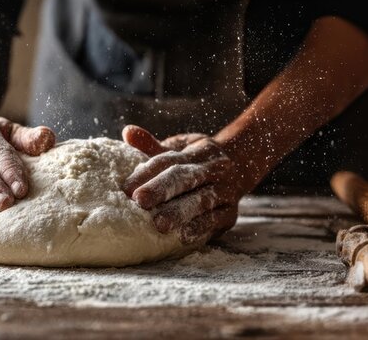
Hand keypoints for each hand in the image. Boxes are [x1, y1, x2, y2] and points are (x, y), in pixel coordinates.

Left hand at [122, 125, 241, 243]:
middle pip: (185, 177)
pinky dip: (199, 228)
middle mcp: (215, 169)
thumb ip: (152, 145)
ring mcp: (225, 190)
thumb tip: (127, 132)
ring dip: (180, 212)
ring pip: (201, 200)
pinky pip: (215, 220)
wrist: (241, 167)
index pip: (170, 160)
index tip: (127, 188)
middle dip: (161, 190)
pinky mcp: (230, 213)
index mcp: (198, 151)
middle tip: (139, 201)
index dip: (148, 172)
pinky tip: (182, 236)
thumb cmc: (195, 161)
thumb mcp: (178, 148)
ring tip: (159, 224)